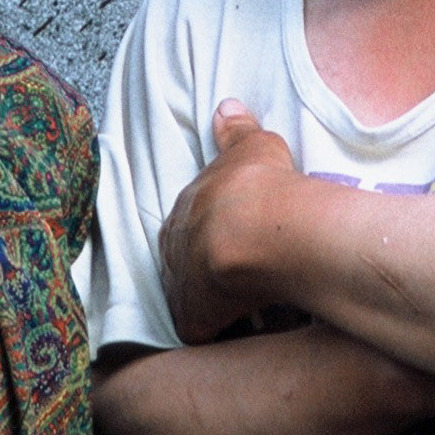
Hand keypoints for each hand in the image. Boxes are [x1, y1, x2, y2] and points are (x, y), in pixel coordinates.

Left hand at [160, 101, 308, 344]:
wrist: (261, 231)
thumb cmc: (259, 184)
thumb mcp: (253, 144)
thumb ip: (236, 130)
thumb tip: (225, 105)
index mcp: (183, 207)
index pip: (189, 221)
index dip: (211, 228)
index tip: (232, 235)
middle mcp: (173, 246)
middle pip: (184, 259)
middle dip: (206, 265)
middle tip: (240, 269)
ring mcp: (179, 284)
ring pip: (190, 294)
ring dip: (211, 298)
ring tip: (244, 301)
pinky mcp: (193, 319)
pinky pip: (201, 328)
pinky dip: (217, 329)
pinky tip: (241, 327)